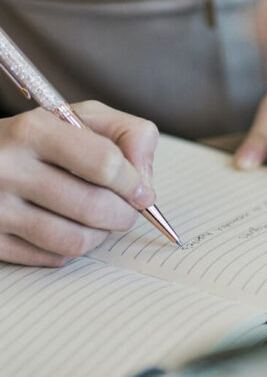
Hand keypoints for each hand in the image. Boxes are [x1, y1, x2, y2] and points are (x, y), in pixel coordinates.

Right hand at [0, 101, 157, 265]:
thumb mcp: (82, 118)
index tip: (142, 192)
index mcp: (34, 131)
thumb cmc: (43, 140)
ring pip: (75, 240)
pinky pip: (52, 258)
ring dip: (101, 235)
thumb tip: (144, 180)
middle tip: (127, 211)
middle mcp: (8, 168)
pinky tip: (67, 228)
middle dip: (125, 214)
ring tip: (100, 222)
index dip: (134, 183)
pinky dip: (71, 249)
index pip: (104, 163)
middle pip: (94, 207)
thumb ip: (128, 134)